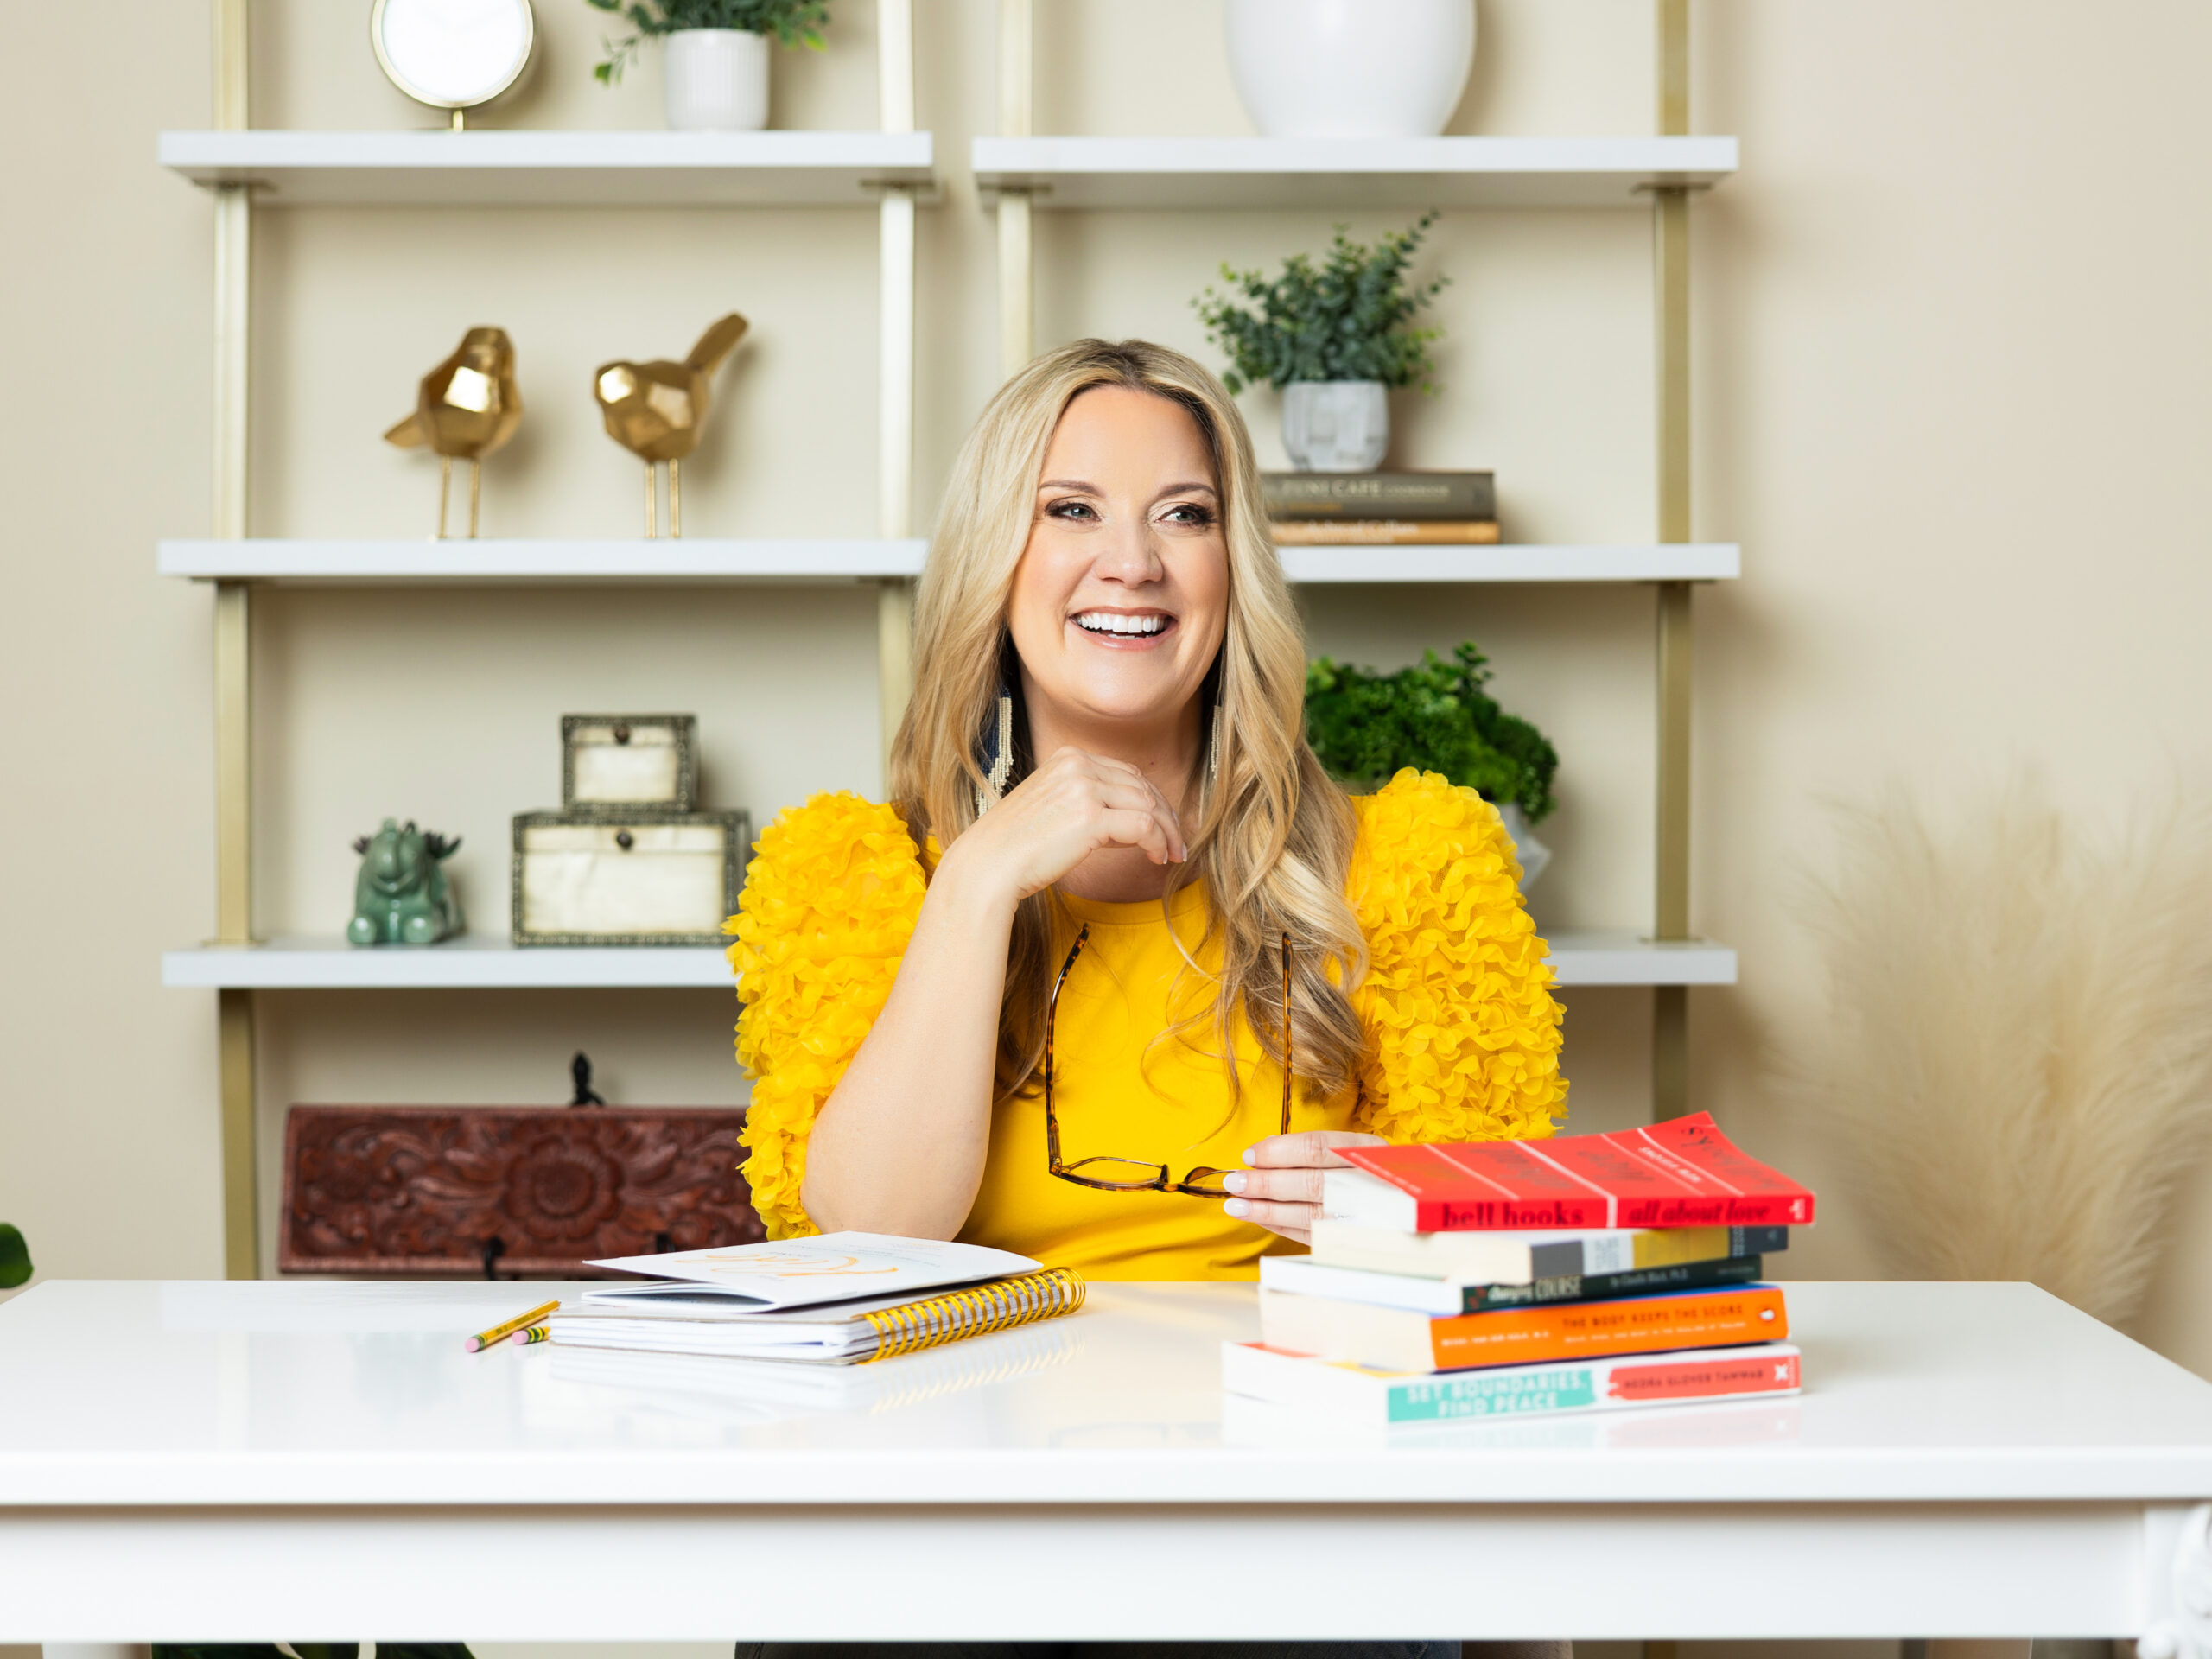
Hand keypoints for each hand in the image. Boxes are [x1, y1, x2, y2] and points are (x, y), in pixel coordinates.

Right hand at [939, 745, 1187, 910]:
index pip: (1127, 773)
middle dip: (1166, 816)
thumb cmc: (1017, 846)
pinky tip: (1157, 859)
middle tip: (1177, 844)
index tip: (1163, 825)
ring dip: (1166, 833)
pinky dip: (1158, 843)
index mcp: (1069, 757)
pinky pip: (1143, 826)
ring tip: (1171, 855)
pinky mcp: (1090, 817)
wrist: (989, 865)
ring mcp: (1084, 787)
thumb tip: (1134, 822)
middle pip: (1142, 787)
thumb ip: (1089, 802)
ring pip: (1148, 805)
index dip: (1152, 800)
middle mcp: (1078, 764)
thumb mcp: (1054, 807)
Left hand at [1221, 1130, 1386, 1245]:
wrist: (1422, 1212)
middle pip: (1310, 1182)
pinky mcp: (1356, 1243)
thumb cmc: (1379, 1176)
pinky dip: (1283, 1227)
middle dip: (1266, 1183)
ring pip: (1309, 1214)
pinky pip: (1313, 1236)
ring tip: (1236, 1205)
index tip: (1250, 1155)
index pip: (1317, 1148)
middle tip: (1234, 1181)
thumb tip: (1264, 1150)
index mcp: (1372, 1153)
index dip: (1278, 1151)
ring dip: (1267, 1210)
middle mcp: (1371, 1185)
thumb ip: (1319, 1150)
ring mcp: (1366, 1218)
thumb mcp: (1361, 1151)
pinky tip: (1260, 1219)